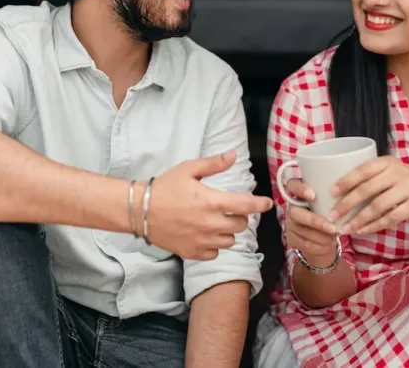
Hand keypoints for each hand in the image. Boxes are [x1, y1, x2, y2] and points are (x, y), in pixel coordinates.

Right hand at [145, 150, 273, 260]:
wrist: (141, 211)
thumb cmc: (165, 187)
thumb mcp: (188, 169)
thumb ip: (214, 164)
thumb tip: (234, 155)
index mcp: (212, 201)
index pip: (247, 205)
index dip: (261, 204)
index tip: (268, 203)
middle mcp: (211, 224)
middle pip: (241, 225)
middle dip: (240, 216)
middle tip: (230, 209)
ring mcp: (202, 240)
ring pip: (230, 240)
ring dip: (228, 231)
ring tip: (216, 222)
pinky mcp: (193, 252)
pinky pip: (215, 252)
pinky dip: (214, 245)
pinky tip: (205, 234)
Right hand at [282, 179, 340, 267]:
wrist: (324, 238)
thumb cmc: (330, 214)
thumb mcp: (331, 203)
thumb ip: (333, 198)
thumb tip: (347, 199)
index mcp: (300, 194)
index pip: (292, 185)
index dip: (299, 189)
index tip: (313, 196)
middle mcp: (292, 208)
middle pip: (294, 212)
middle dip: (314, 221)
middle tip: (332, 227)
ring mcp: (290, 224)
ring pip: (302, 230)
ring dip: (320, 236)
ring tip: (334, 236)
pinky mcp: (292, 239)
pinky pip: (303, 243)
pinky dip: (318, 245)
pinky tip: (329, 244)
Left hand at [329, 156, 408, 234]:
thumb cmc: (405, 186)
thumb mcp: (391, 175)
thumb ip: (372, 179)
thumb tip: (338, 193)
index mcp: (387, 162)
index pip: (363, 169)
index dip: (345, 181)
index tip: (330, 193)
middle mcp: (398, 171)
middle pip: (367, 189)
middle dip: (347, 204)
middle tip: (332, 216)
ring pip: (377, 206)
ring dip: (358, 219)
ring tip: (345, 228)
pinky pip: (390, 217)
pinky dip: (374, 226)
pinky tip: (362, 231)